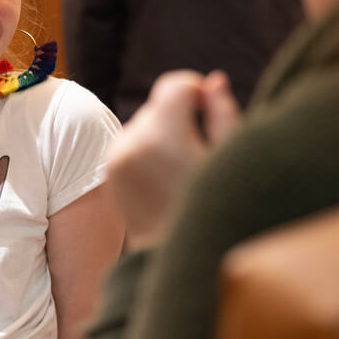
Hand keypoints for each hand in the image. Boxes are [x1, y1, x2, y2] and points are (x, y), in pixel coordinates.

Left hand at [107, 70, 239, 248]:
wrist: (173, 258)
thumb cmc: (215, 211)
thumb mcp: (228, 160)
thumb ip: (223, 114)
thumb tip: (214, 80)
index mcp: (162, 137)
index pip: (175, 86)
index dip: (197, 92)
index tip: (211, 111)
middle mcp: (132, 143)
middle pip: (159, 104)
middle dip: (181, 116)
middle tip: (201, 150)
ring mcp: (116, 156)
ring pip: (146, 122)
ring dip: (165, 132)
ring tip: (183, 167)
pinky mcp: (110, 168)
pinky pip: (133, 140)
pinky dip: (150, 147)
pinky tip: (166, 176)